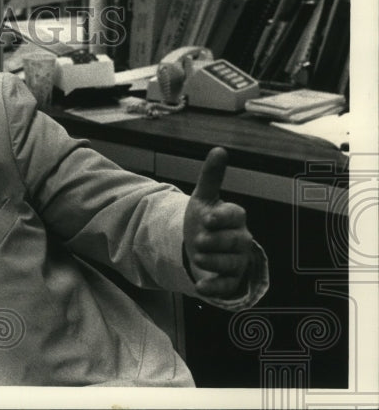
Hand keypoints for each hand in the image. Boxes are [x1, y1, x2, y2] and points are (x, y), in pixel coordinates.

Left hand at [183, 147, 253, 298]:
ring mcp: (238, 260)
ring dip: (211, 261)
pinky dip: (214, 288)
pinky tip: (200, 288)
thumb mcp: (204, 198)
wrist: (202, 245)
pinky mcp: (231, 279)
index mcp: (236, 217)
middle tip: (197, 240)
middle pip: (234, 241)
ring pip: (230, 263)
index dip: (222, 217)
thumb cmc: (206, 219)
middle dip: (213, 241)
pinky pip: (227, 286)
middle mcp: (241, 238)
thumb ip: (211, 176)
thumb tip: (219, 149)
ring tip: (196, 256)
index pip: (236, 215)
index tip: (206, 218)